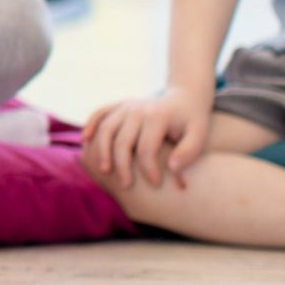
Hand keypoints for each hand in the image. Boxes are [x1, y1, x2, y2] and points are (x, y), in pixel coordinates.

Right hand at [81, 88, 210, 188]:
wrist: (185, 98)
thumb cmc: (192, 122)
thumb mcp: (199, 135)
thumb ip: (189, 152)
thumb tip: (171, 168)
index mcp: (158, 117)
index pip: (146, 149)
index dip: (149, 170)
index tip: (156, 185)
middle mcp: (139, 109)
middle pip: (122, 141)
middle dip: (122, 166)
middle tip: (126, 186)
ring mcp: (127, 106)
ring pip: (107, 128)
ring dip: (102, 150)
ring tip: (105, 171)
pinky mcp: (120, 105)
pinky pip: (100, 112)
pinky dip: (91, 124)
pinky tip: (86, 140)